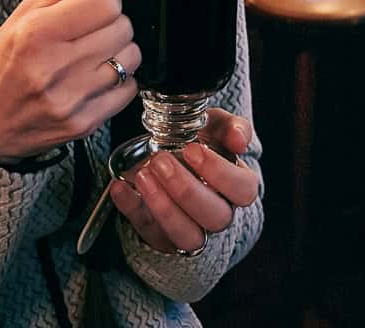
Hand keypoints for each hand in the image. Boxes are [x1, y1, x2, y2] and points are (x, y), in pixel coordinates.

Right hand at [0, 0, 139, 163]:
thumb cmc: (0, 66)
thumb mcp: (22, 14)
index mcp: (37, 32)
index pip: (107, 0)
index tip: (91, 3)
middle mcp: (56, 66)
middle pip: (123, 26)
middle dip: (111, 22)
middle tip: (87, 31)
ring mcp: (72, 98)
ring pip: (132, 57)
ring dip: (118, 51)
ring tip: (91, 55)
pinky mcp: (85, 123)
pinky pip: (129, 89)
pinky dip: (120, 81)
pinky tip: (94, 79)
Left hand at [110, 109, 258, 252]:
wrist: (180, 157)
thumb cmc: (205, 141)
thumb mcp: (219, 127)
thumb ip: (232, 128)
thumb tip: (239, 140)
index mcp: (238, 187)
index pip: (244, 191)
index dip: (220, 173)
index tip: (192, 149)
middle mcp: (218, 214)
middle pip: (214, 217)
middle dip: (186, 190)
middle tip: (161, 160)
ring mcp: (191, 229)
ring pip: (186, 235)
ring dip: (163, 207)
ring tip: (143, 175)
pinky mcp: (161, 237)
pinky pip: (147, 231)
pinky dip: (131, 209)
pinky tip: (121, 187)